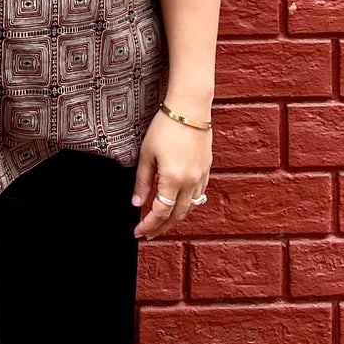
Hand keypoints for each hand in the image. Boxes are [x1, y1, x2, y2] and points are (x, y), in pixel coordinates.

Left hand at [131, 110, 210, 239]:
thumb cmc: (165, 127)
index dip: (148, 225)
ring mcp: (201, 177)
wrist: (190, 108)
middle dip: (162, 228)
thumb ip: (142, 182)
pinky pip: (198, 196)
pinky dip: (186, 206)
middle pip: (177, 215)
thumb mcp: (147, 154)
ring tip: (161, 224)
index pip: (160, 212)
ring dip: (175, 219)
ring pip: (189, 208)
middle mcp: (190, 182)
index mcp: (173, 178)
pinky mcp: (206, 170)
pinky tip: (177, 206)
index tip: (138, 232)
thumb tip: (137, 204)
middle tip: (148, 234)